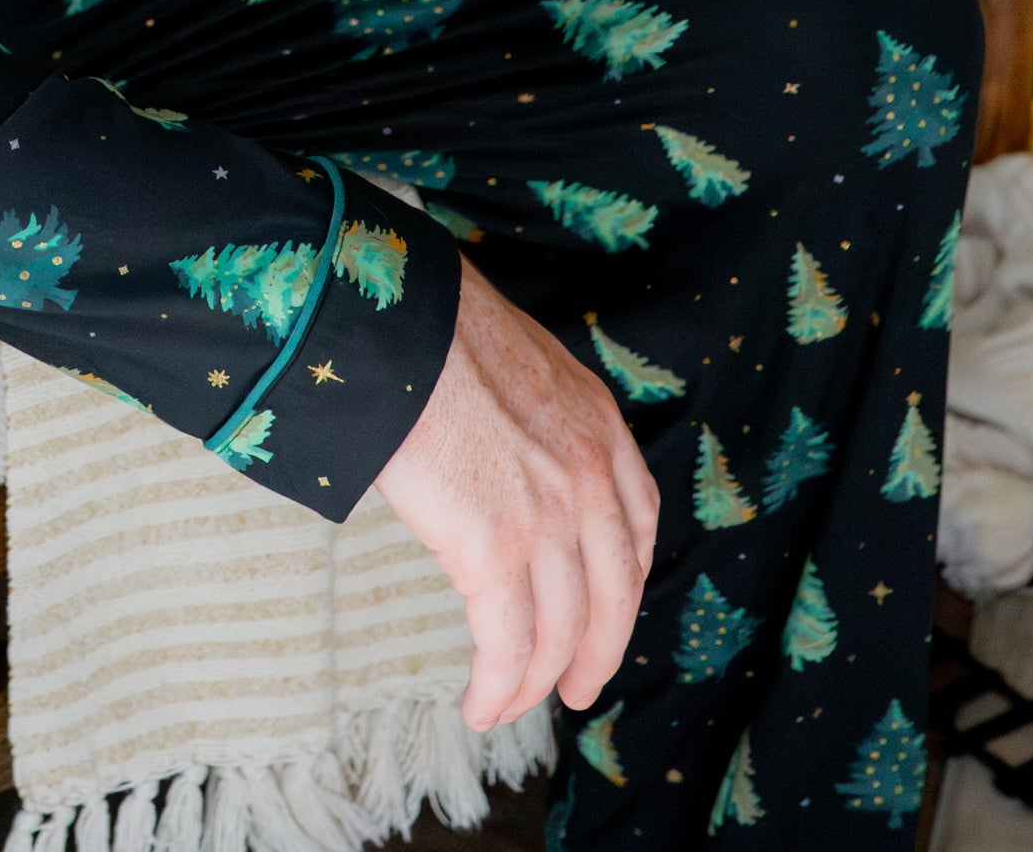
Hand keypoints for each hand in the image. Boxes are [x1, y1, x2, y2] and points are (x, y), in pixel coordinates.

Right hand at [374, 257, 659, 731]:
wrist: (395, 326)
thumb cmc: (432, 326)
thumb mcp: (519, 358)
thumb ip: (534, 411)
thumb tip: (502, 441)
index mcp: (599, 425)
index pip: (637, 526)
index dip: (622, 585)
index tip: (606, 615)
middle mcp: (590, 477)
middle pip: (612, 597)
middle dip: (596, 654)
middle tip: (575, 688)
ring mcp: (547, 518)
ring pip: (559, 634)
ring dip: (532, 684)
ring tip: (505, 707)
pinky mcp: (493, 552)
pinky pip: (505, 645)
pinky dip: (496, 688)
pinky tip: (478, 705)